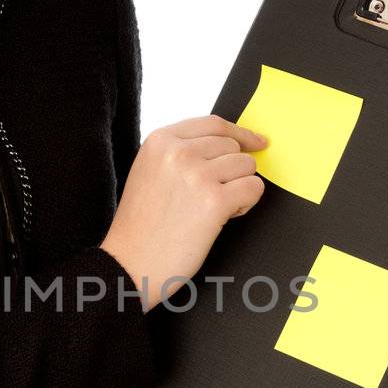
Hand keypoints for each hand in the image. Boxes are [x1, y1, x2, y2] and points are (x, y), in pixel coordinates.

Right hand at [101, 115, 267, 311]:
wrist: (131, 263)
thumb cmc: (141, 226)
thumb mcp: (149, 171)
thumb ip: (180, 152)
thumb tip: (227, 145)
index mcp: (160, 141)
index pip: (213, 124)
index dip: (240, 134)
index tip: (256, 142)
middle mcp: (178, 152)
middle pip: (232, 146)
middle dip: (232, 171)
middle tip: (211, 196)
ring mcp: (197, 175)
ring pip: (247, 166)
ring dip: (239, 188)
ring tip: (213, 208)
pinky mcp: (214, 201)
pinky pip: (253, 188)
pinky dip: (246, 204)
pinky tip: (224, 216)